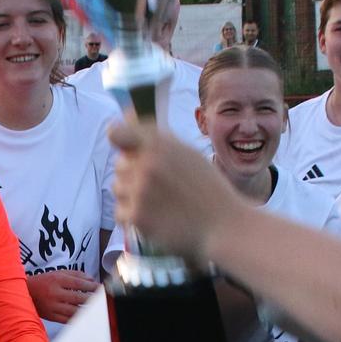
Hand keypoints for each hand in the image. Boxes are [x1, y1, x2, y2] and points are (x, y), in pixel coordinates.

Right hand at [25, 269, 99, 323]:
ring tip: (96, 309)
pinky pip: (67, 319)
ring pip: (74, 310)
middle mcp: (54, 293)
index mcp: (56, 280)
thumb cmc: (43, 282)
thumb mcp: (57, 273)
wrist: (24, 293)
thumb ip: (75, 275)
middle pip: (78, 298)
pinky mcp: (51, 316)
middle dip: (92, 299)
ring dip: (87, 310)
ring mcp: (52, 306)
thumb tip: (92, 280)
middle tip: (102, 300)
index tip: (100, 288)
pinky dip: (77, 319)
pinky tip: (85, 317)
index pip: (78, 284)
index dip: (91, 287)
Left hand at [108, 117, 241, 262]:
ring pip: (118, 188)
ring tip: (158, 203)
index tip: (126, 148)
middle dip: (133, 173)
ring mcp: (140, 191)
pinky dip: (132, 217)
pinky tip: (154, 217)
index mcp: (160, 145)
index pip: (118, 134)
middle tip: (158, 185)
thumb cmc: (207, 188)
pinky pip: (120, 212)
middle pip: (119, 165)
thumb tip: (127, 116)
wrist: (223, 225)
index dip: (119, 140)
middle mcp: (147, 165)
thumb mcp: (188, 153)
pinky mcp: (137, 217)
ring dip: (131, 195)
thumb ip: (157, 138)